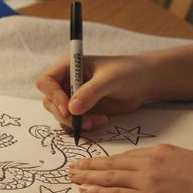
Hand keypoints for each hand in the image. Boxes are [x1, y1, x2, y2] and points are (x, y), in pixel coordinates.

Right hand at [36, 54, 152, 129]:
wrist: (145, 83)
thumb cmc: (128, 72)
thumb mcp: (110, 79)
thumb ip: (90, 92)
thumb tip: (71, 109)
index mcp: (69, 66)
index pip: (46, 81)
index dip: (53, 96)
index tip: (67, 108)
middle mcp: (67, 81)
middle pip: (50, 101)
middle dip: (64, 114)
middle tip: (83, 122)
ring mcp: (74, 97)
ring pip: (60, 115)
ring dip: (75, 122)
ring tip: (96, 121)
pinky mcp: (83, 110)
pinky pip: (73, 122)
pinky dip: (83, 126)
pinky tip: (100, 121)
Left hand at [68, 145, 192, 192]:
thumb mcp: (190, 162)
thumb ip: (170, 164)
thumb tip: (159, 172)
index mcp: (161, 152)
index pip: (127, 156)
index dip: (107, 159)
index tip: (94, 161)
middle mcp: (150, 163)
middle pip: (112, 164)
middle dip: (90, 166)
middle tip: (72, 166)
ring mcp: (147, 181)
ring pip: (109, 177)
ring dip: (88, 178)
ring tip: (72, 177)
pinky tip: (85, 192)